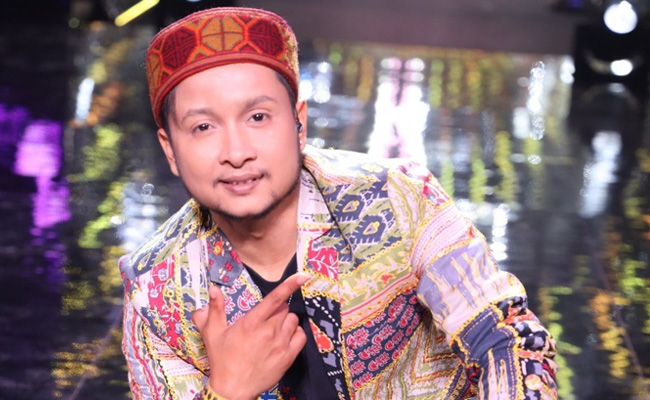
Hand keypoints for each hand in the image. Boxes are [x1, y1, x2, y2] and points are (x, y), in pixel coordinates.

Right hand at [191, 273, 309, 399]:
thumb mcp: (212, 333)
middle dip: (276, 310)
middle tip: (264, 320)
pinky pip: (301, 336)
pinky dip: (295, 333)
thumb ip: (215, 309)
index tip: (302, 276)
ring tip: (272, 330)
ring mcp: (280, 345)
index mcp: (251, 323)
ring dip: (285, 321)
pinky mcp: (288, 357)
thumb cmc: (222, 359)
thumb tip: (214, 288)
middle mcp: (269, 332)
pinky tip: (285, 338)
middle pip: (284, 309)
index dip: (290, 285)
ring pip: (293, 320)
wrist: (233, 389)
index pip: (275, 299)